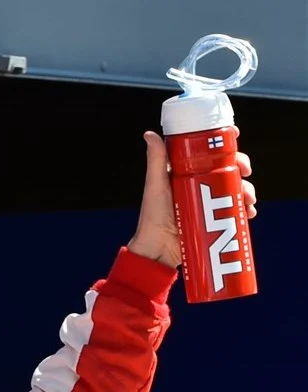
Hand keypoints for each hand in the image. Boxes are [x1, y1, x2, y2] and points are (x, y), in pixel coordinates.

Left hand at [127, 130, 257, 267]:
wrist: (157, 250)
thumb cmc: (152, 217)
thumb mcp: (156, 185)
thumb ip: (157, 161)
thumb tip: (150, 134)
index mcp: (186, 172)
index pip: (209, 152)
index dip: (225, 144)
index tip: (235, 137)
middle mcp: (199, 184)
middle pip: (227, 168)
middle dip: (241, 167)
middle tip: (245, 173)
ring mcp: (208, 202)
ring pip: (235, 188)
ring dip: (247, 190)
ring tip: (247, 199)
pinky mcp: (215, 218)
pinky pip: (236, 209)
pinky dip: (245, 209)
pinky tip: (248, 212)